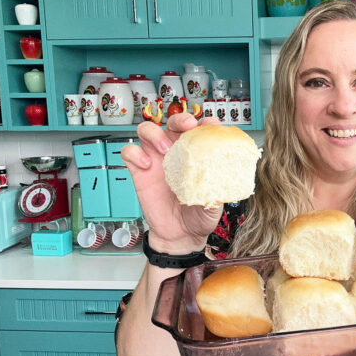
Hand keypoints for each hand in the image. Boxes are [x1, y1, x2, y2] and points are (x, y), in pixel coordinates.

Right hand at [121, 113, 222, 254]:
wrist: (181, 236)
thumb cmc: (199, 216)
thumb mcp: (215, 202)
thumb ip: (218, 189)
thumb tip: (224, 180)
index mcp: (197, 154)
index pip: (200, 128)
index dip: (205, 122)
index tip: (210, 126)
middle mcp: (176, 152)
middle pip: (173, 122)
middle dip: (179, 119)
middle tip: (186, 127)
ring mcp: (156, 159)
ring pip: (147, 130)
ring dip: (155, 133)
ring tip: (165, 149)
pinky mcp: (139, 171)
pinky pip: (130, 152)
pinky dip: (135, 153)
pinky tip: (146, 166)